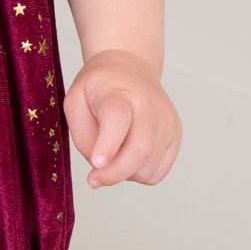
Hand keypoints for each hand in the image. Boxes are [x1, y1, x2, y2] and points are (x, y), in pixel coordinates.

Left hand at [64, 50, 180, 188]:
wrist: (130, 70)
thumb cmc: (99, 88)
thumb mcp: (75, 101)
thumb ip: (83, 135)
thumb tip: (101, 166)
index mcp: (118, 93)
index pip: (118, 119)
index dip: (108, 144)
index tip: (96, 164)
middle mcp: (149, 107)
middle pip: (140, 148)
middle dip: (114, 173)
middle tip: (93, 179)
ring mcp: (167, 123)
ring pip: (148, 167)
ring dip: (125, 173)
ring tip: (113, 153)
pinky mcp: (175, 137)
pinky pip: (157, 172)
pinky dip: (139, 173)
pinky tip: (128, 156)